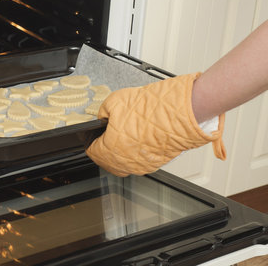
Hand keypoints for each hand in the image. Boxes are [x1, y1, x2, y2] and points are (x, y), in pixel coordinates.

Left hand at [86, 73, 225, 176]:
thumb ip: (102, 113)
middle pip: (107, 161)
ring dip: (121, 152)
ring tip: (125, 136)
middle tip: (109, 135)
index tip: (93, 136)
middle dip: (105, 148)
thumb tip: (102, 117)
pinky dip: (137, 153)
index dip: (92, 141)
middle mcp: (123, 163)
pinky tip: (140, 139)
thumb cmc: (148, 110)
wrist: (175, 115)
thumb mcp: (113, 102)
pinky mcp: (154, 164)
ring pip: (123, 164)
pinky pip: (139, 162)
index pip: (92, 152)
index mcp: (108, 150)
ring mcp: (140, 166)